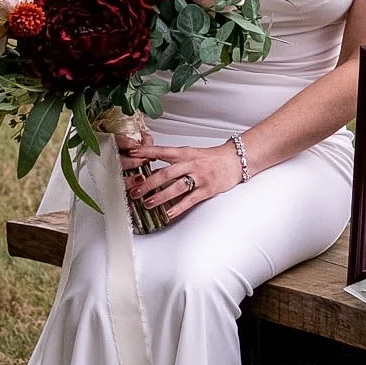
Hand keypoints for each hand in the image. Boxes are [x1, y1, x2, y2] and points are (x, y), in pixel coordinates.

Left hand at [121, 133, 240, 222]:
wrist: (234, 160)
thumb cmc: (211, 158)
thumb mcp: (190, 153)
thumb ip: (172, 158)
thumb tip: (151, 163)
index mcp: (184, 153)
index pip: (162, 151)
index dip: (145, 152)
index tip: (131, 153)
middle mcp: (190, 164)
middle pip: (166, 173)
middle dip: (148, 183)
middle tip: (134, 191)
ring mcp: (199, 177)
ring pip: (176, 187)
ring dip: (160, 196)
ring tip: (147, 203)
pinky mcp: (207, 189)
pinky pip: (190, 200)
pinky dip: (178, 208)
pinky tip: (168, 214)